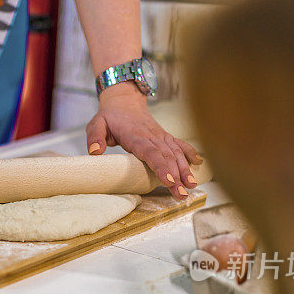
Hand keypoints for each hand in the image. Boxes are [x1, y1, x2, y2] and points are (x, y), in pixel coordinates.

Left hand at [86, 82, 202, 199]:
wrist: (124, 100)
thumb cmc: (109, 116)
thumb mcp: (96, 124)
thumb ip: (94, 137)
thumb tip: (94, 152)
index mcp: (135, 136)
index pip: (150, 152)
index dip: (160, 166)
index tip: (169, 180)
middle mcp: (152, 136)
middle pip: (166, 157)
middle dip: (176, 176)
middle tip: (182, 193)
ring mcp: (160, 136)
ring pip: (175, 153)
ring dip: (185, 169)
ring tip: (191, 185)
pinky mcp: (164, 136)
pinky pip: (179, 144)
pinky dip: (190, 153)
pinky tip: (199, 164)